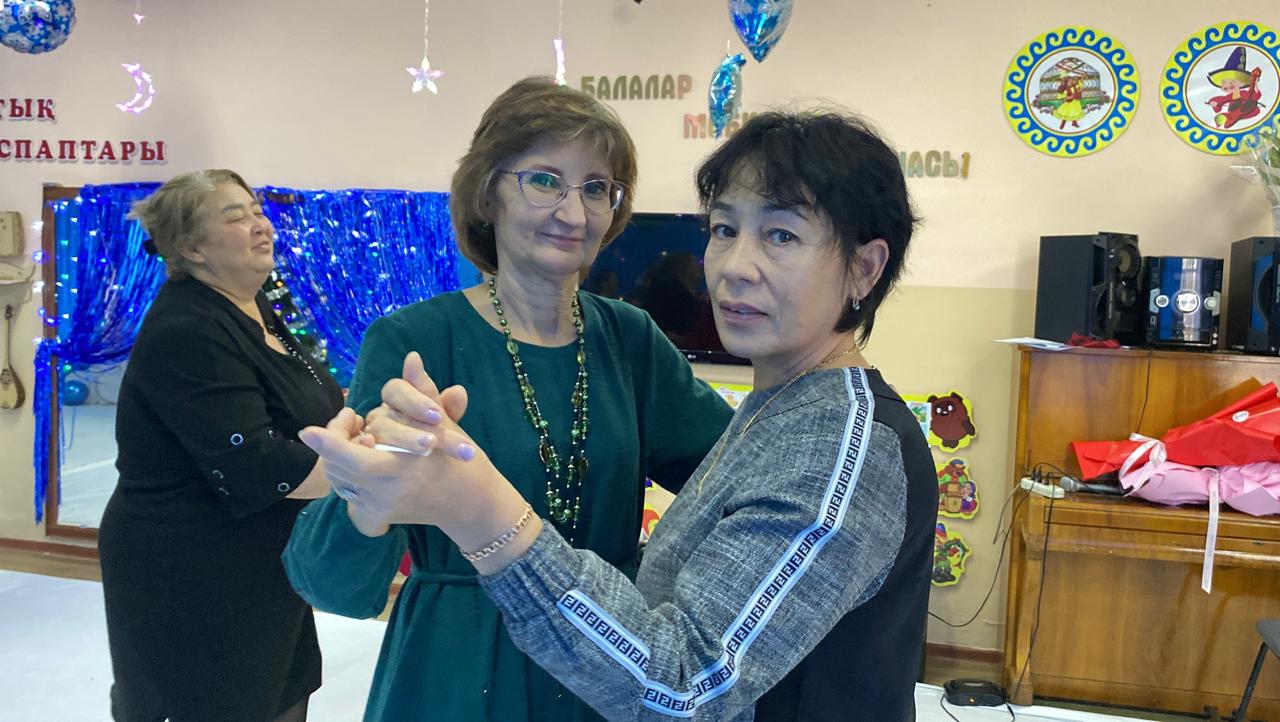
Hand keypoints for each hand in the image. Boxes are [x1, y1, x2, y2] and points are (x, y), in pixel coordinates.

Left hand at [300, 360, 530, 557]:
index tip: (307, 431)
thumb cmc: (460, 460)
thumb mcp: (445, 423)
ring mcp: (383, 505)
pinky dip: (346, 475)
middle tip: (330, 426)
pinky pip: (348, 494)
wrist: (470, 505)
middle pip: (339, 467)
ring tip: (346, 438)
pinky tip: (352, 460)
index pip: (354, 456)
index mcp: (406, 464)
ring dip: (336, 458)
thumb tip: (411, 356)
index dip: (329, 443)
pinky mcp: (379, 515)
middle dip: (329, 445)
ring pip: (340, 480)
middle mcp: (391, 488)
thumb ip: (423, 390)